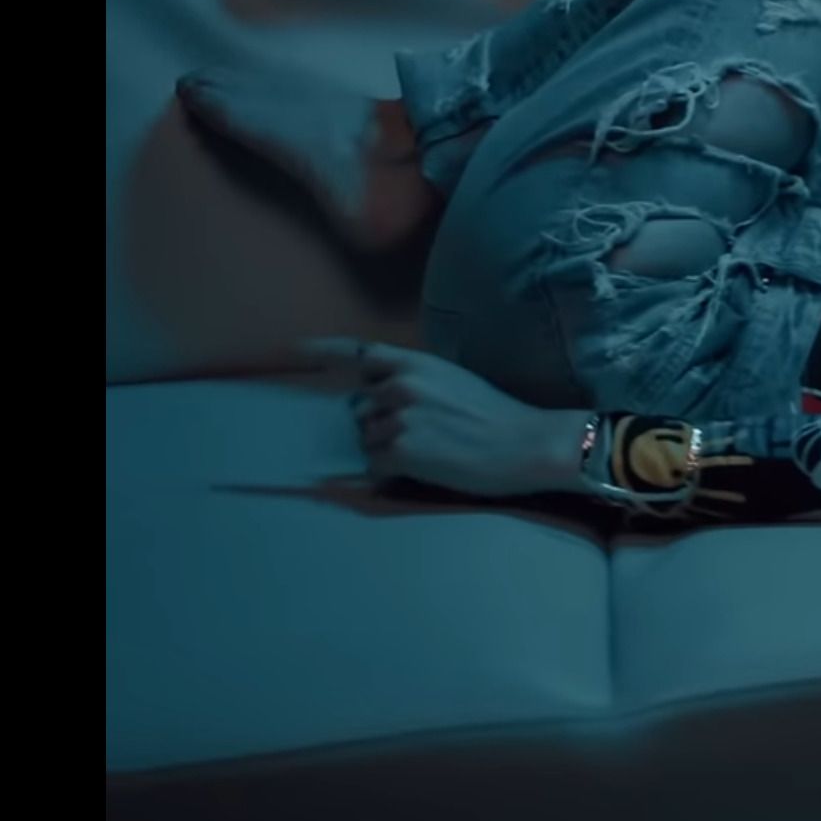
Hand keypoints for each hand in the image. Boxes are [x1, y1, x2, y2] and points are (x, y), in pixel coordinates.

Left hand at [302, 338, 588, 498]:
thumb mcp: (455, 381)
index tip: (294, 348)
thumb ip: (416, 382)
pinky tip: (427, 467)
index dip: (323, 352)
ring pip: (367, 440)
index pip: (360, 353)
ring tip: (431, 453)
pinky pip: (376, 465)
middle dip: (379, 425)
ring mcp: (399, 417)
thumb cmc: (498, 416)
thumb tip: (382, 401)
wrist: (527, 443)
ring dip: (389, 450)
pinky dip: (393, 471)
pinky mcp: (402, 450)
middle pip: (360, 410)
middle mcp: (400, 385)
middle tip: (422, 437)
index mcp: (416, 363)